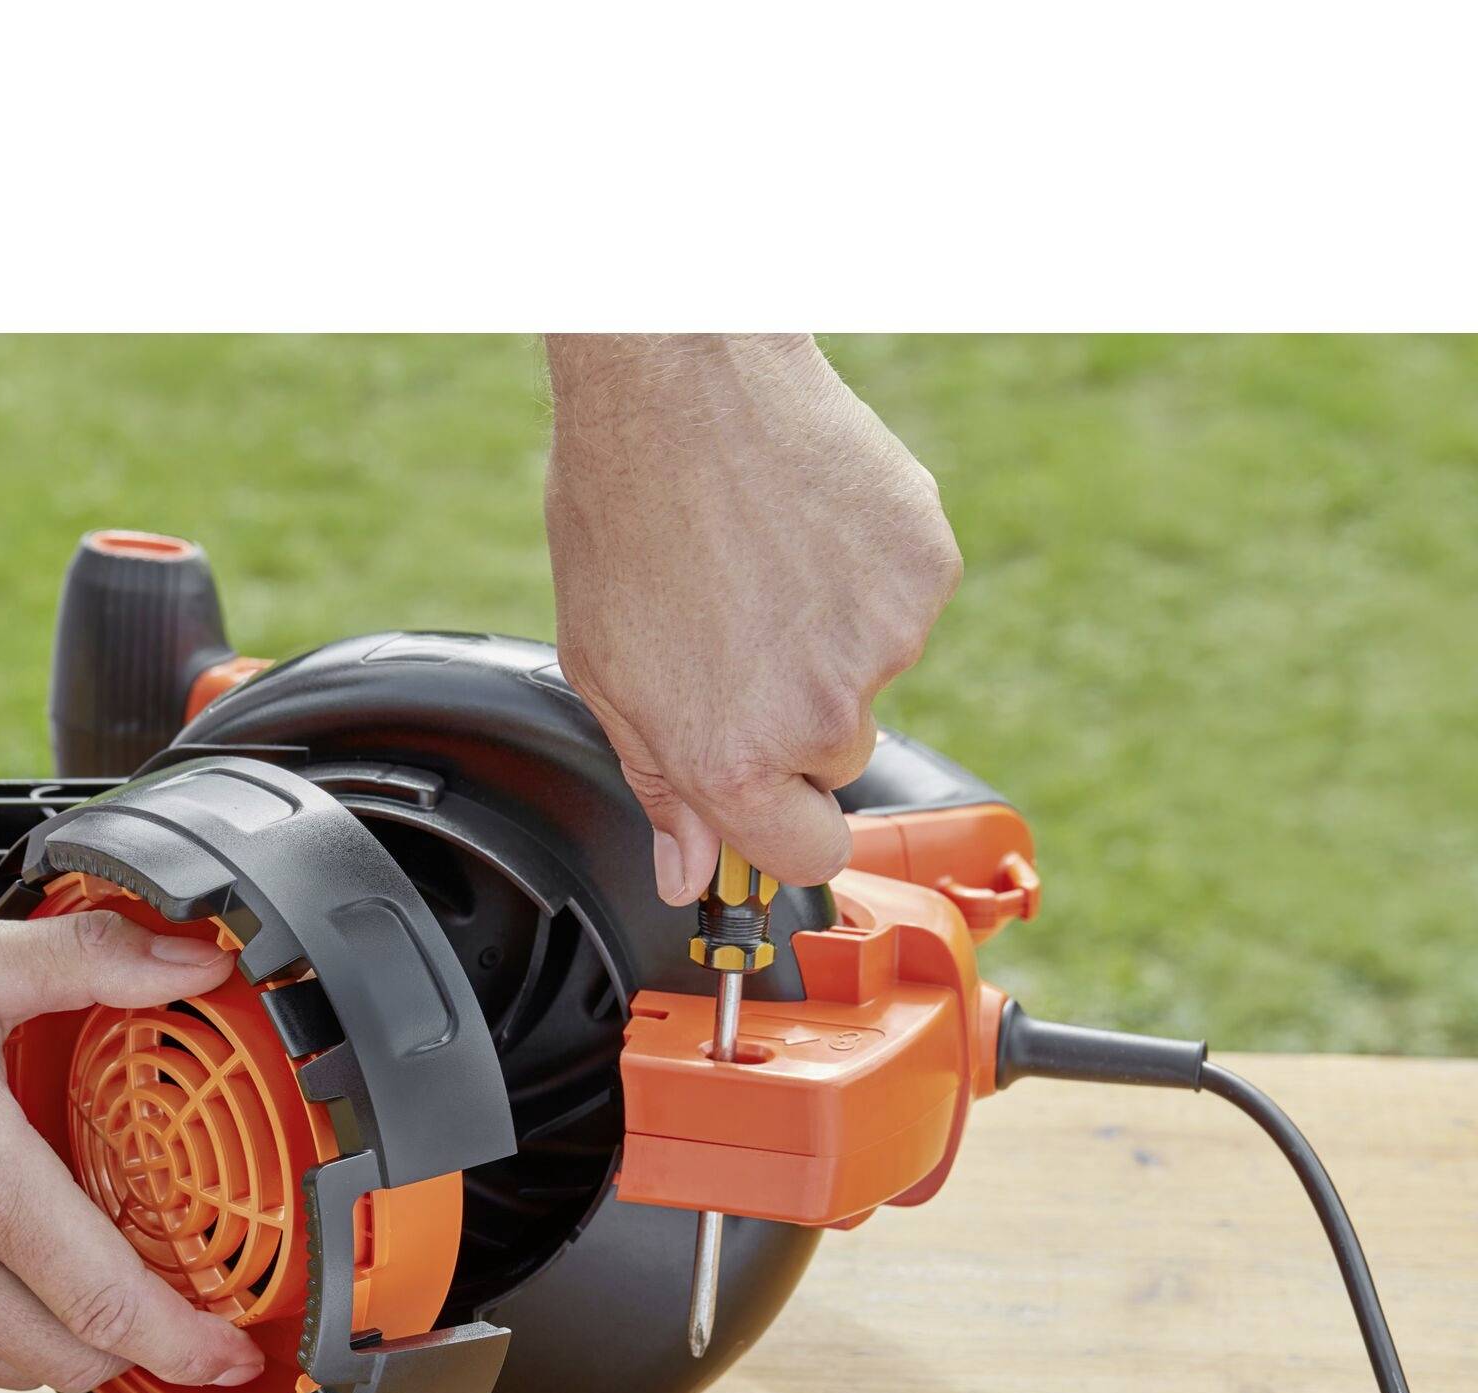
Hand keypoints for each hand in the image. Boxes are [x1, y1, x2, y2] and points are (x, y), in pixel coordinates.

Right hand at [0, 905, 266, 1392]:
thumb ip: (97, 962)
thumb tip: (194, 959)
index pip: (103, 1301)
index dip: (183, 1341)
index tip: (233, 1356)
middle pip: (64, 1358)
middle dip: (139, 1354)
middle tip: (185, 1325)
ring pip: (1, 1367)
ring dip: (65, 1350)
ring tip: (107, 1305)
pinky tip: (12, 1280)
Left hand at [545, 334, 962, 898]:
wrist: (677, 379)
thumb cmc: (622, 512)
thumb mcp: (606, 671)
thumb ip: (660, 785)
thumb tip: (687, 872)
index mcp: (734, 758)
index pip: (805, 857)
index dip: (783, 827)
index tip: (769, 797)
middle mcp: (818, 715)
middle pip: (835, 762)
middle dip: (795, 718)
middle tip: (740, 633)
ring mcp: (883, 641)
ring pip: (871, 677)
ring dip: (829, 637)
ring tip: (762, 562)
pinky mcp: (925, 569)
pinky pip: (903, 603)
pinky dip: (865, 575)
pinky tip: (804, 527)